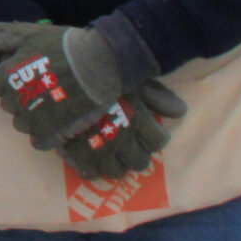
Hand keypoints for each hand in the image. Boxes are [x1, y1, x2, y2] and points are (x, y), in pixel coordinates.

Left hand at [0, 21, 128, 147]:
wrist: (101, 62)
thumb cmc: (65, 45)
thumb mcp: (30, 34)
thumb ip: (0, 37)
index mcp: (8, 75)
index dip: (7, 81)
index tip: (25, 76)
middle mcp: (17, 98)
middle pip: (8, 105)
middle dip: (20, 98)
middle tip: (41, 88)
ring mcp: (35, 117)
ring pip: (20, 125)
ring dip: (31, 117)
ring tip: (51, 105)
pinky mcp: (55, 132)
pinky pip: (38, 141)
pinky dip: (45, 135)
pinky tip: (57, 122)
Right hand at [58, 81, 187, 181]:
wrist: (60, 69)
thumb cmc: (99, 70)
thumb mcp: (130, 77)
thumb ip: (156, 95)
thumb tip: (180, 111)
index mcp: (136, 118)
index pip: (157, 141)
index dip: (156, 139)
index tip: (152, 135)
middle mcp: (121, 137)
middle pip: (139, 161)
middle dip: (137, 157)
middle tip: (131, 150)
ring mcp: (96, 146)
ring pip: (115, 170)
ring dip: (116, 166)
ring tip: (111, 159)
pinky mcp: (72, 149)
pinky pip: (87, 171)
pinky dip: (90, 170)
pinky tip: (89, 165)